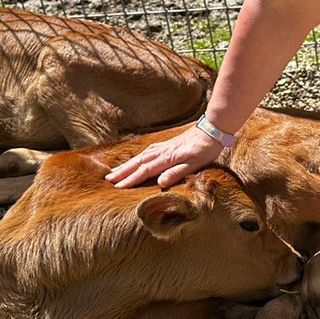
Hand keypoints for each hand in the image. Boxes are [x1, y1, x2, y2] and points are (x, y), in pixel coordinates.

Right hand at [105, 125, 223, 188]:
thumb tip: (160, 183)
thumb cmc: (204, 150)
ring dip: (127, 165)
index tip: (118, 187)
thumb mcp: (194, 164)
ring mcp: (162, 147)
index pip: (144, 171)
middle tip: (108, 180)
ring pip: (140, 157)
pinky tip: (135, 160)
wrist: (211, 130)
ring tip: (115, 172)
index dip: (131, 180)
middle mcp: (161, 152)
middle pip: (137, 163)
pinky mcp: (166, 145)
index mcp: (167, 159)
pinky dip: (137, 157)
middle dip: (122, 172)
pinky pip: (146, 152)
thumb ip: (177, 173)